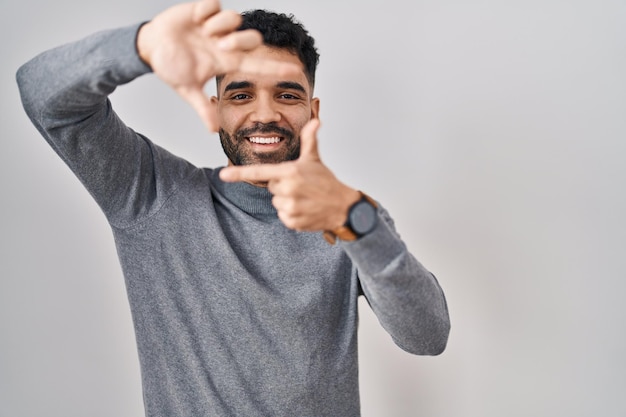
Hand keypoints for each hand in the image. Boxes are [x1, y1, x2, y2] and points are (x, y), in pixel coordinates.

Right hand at [136, 0, 297, 130]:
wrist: (151, 46)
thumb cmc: (172, 67)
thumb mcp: (187, 89)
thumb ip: (203, 107)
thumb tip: (214, 130)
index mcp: (226, 61)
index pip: (257, 65)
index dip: (275, 68)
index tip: (296, 71)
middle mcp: (225, 43)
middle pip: (251, 38)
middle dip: (239, 40)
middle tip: (220, 46)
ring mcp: (215, 26)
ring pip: (234, 18)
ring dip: (220, 26)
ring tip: (203, 31)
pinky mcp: (203, 10)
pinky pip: (215, 4)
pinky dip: (205, 11)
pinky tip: (195, 20)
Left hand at [219, 119, 360, 231]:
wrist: (343, 207)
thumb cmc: (326, 182)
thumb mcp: (315, 160)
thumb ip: (309, 140)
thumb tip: (314, 120)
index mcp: (290, 172)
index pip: (260, 172)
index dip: (239, 174)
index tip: (223, 175)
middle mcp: (288, 189)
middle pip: (271, 187)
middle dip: (283, 186)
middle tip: (301, 186)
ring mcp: (290, 206)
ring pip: (276, 202)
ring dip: (287, 201)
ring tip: (305, 198)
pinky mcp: (293, 221)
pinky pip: (283, 216)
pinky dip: (292, 214)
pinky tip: (305, 209)